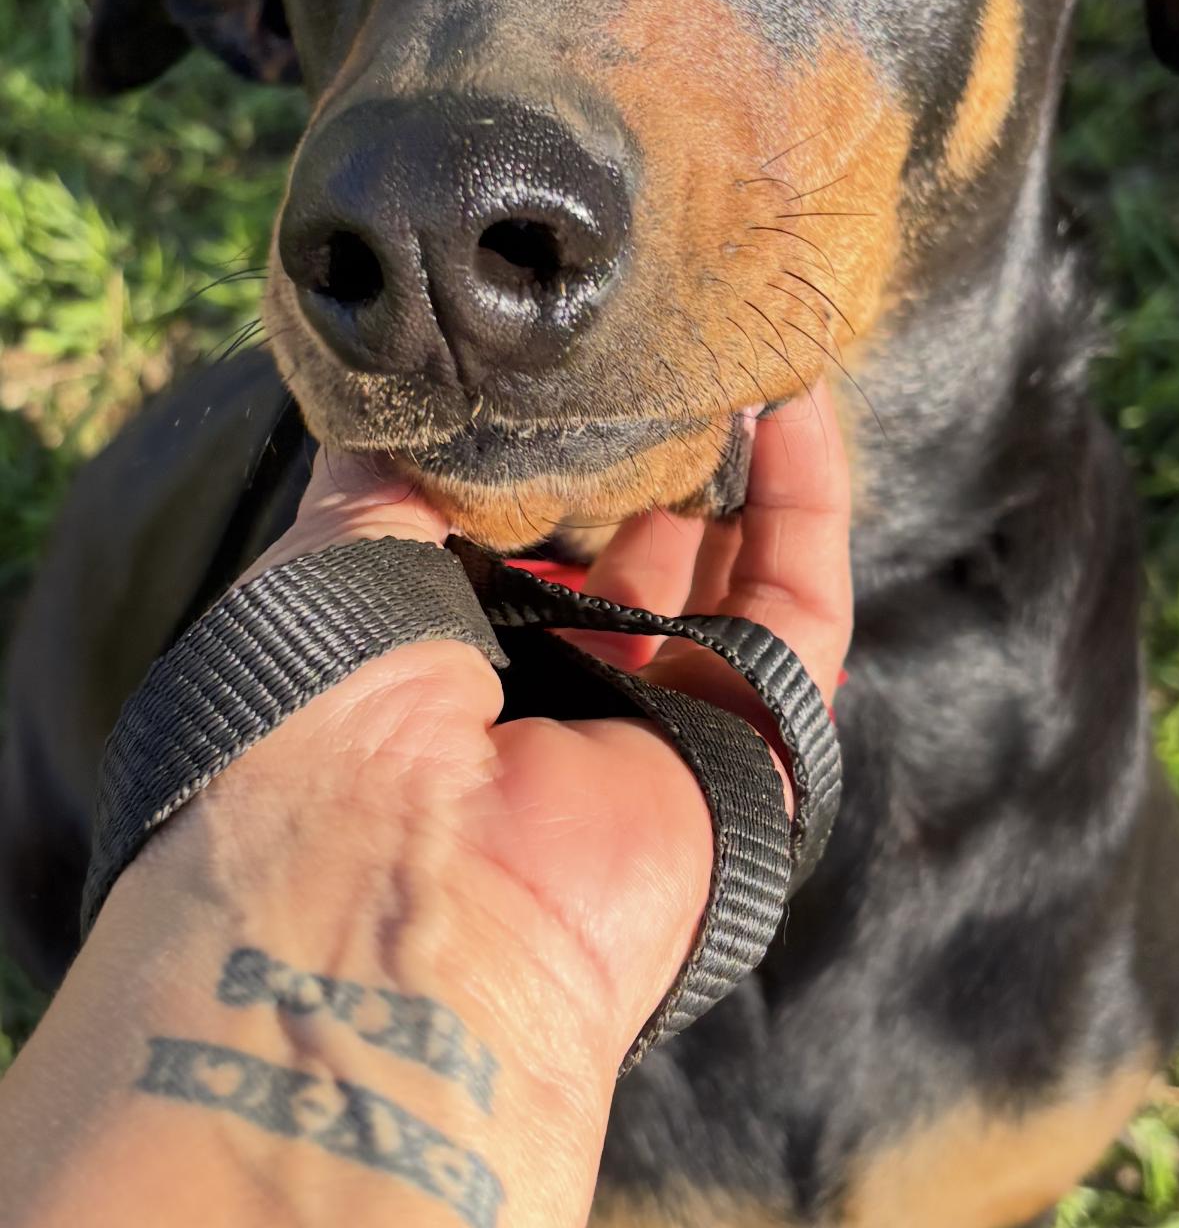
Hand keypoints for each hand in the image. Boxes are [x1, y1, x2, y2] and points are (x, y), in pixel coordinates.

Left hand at [219, 388, 853, 1079]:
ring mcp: (657, 736)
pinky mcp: (753, 752)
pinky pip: (800, 613)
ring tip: (744, 337)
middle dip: (654, 444)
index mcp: (437, 677)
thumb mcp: (324, 568)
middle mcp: (550, 711)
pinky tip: (797, 399)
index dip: (545, 448)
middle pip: (634, 555)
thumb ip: (379, 474)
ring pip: (729, 577)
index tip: (565, 351)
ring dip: (744, 460)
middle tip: (670, 328)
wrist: (392, 899)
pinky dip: (808, 505)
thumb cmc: (323, 735)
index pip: (515, 545)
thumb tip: (395, 379)